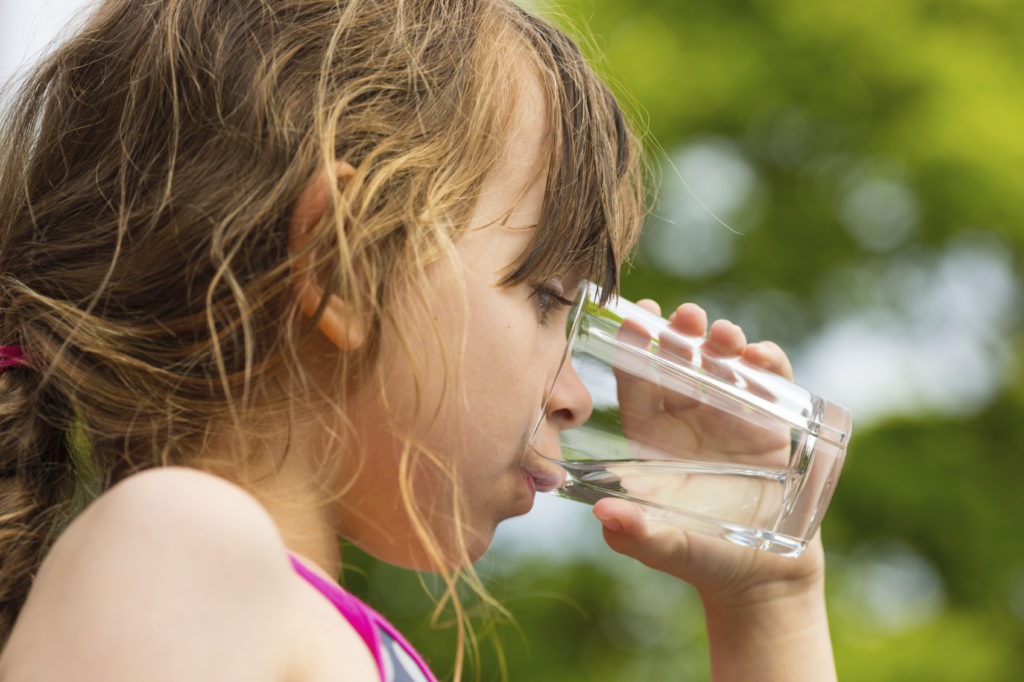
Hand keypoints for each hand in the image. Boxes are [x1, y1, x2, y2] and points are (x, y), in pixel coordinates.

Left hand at [595, 300, 824, 602]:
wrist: (761, 579)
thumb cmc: (701, 559)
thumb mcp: (665, 547)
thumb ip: (636, 533)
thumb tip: (603, 513)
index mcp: (652, 438)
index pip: (637, 383)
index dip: (635, 348)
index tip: (636, 316)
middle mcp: (688, 420)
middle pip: (680, 363)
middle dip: (681, 334)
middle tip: (687, 315)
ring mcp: (731, 418)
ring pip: (723, 365)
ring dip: (724, 343)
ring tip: (726, 336)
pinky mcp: (772, 426)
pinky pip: (770, 384)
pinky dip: (769, 364)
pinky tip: (763, 357)